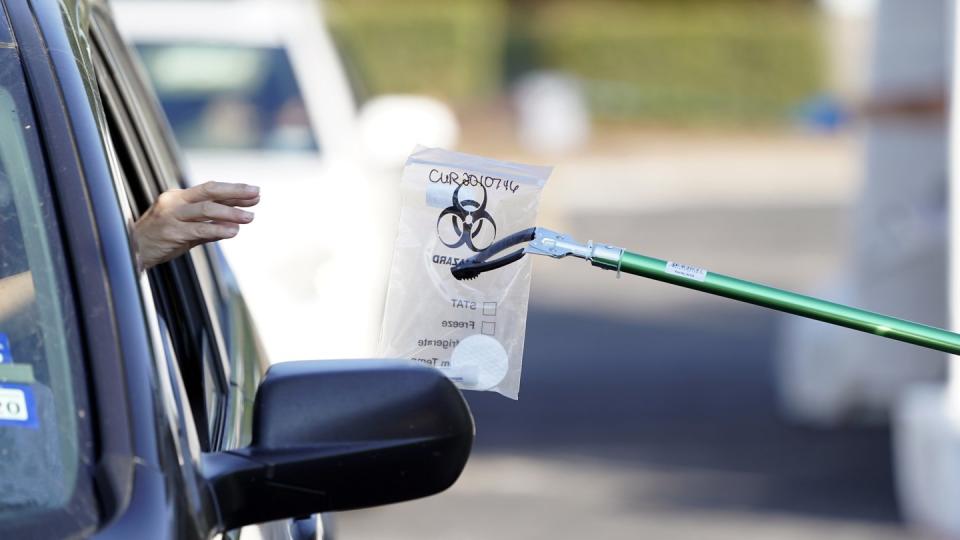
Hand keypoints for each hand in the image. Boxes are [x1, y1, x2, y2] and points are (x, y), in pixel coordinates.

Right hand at [133, 181, 260, 269]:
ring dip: (231, 213)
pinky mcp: (171, 233)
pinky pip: (199, 229)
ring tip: (250, 217)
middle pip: (210, 192)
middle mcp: (175, 202)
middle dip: (235, 192)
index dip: (233, 191)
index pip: (210, 189)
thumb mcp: (185, 228)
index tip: (254, 192)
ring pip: (206, 209)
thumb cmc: (159, 239)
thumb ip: (208, 224)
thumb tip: (234, 223)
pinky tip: (233, 231)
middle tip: (257, 194)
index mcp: (178, 197)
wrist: (130, 252)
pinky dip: (218, 229)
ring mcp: (172, 216)